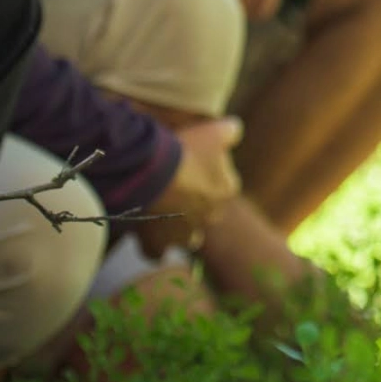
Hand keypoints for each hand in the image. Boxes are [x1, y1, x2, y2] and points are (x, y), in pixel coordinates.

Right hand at [137, 117, 242, 257]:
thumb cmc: (186, 150)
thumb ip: (231, 131)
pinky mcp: (159, 244)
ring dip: (179, 228)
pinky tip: (145, 234)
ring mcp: (185, 234)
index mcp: (226, 190)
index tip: (189, 161)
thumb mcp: (214, 131)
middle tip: (173, 183)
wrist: (152, 172)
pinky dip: (152, 245)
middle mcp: (210, 217)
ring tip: (162, 212)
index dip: (206, 172)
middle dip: (193, 202)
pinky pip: (155, 252)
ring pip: (187, 236)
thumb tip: (235, 129)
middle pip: (205, 211)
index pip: (223, 183)